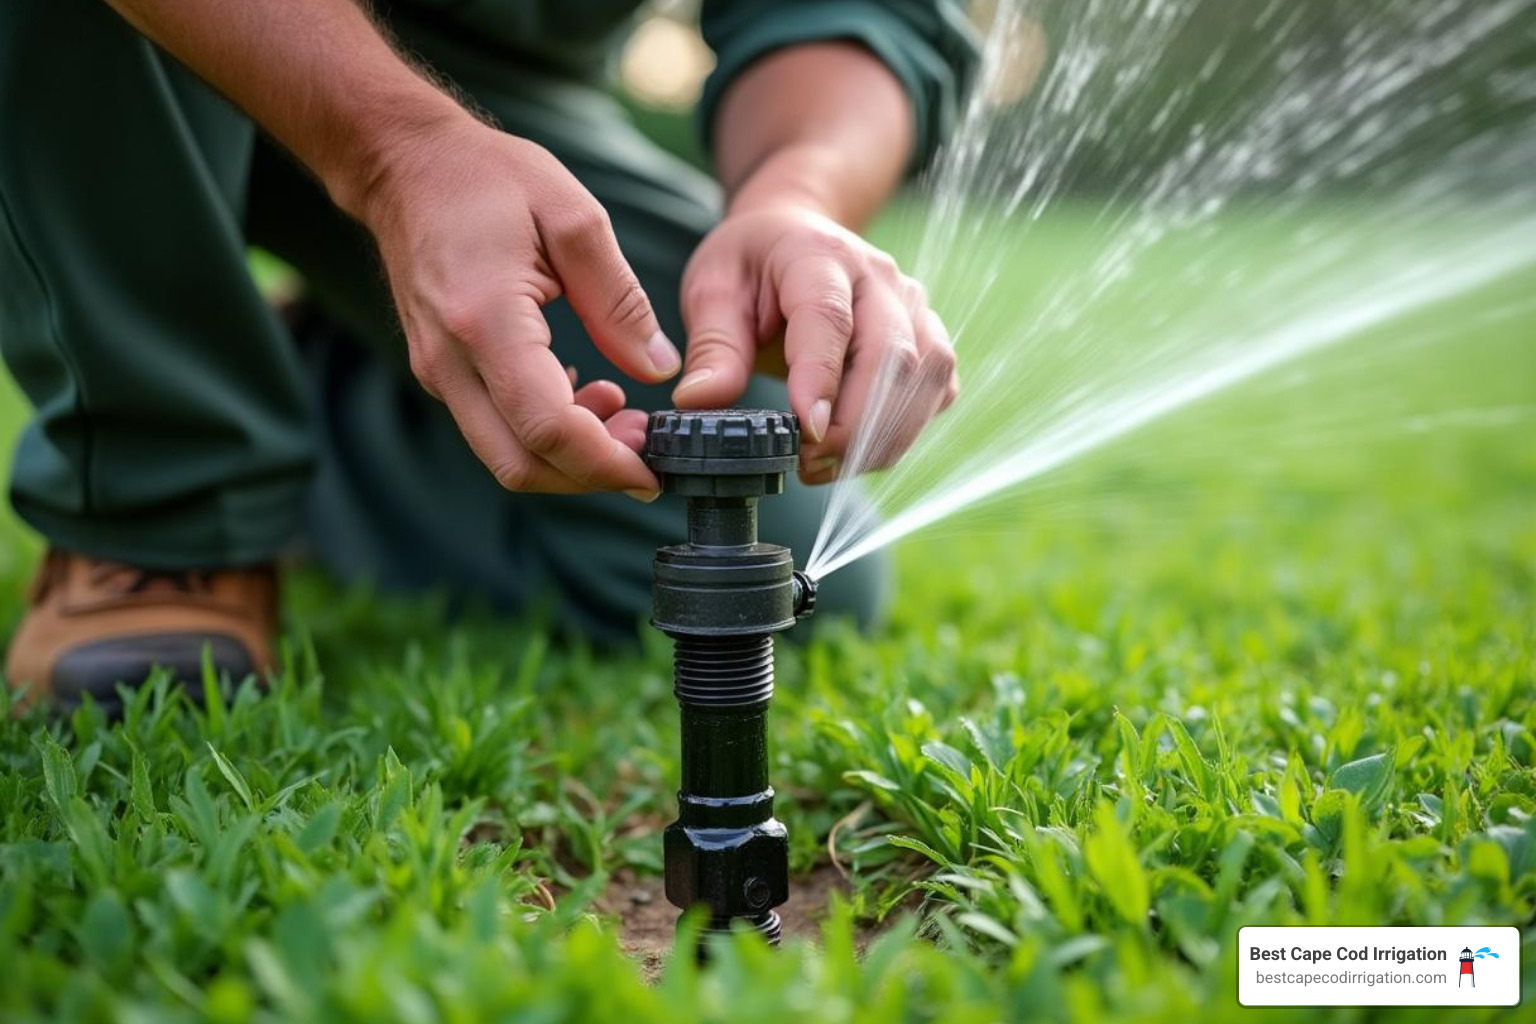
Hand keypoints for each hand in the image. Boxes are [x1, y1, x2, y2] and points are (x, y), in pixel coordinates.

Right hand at [356, 117, 678, 497]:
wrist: (404, 165)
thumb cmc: (488, 178)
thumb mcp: (573, 218)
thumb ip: (620, 301)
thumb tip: (660, 369)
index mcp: (486, 321)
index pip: (547, 428)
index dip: (606, 463)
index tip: (654, 468)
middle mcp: (450, 361)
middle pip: (522, 464)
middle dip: (591, 474)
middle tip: (646, 447)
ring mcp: (437, 372)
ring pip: (506, 456)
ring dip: (570, 457)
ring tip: (623, 411)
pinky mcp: (439, 373)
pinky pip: (494, 430)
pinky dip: (545, 435)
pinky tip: (584, 394)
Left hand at [673, 207, 956, 483]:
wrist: (796, 233)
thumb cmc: (752, 265)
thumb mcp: (712, 291)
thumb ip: (712, 348)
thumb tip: (699, 404)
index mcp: (818, 254)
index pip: (829, 318)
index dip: (822, 378)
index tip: (806, 432)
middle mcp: (880, 278)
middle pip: (890, 355)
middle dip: (854, 425)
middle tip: (807, 465)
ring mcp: (913, 307)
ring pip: (926, 377)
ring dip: (883, 437)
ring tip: (825, 467)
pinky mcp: (928, 337)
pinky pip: (938, 391)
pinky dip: (906, 431)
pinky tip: (858, 453)